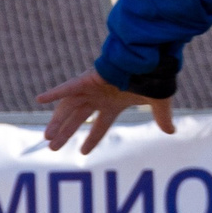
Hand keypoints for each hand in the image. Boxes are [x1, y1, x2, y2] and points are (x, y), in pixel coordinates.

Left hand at [35, 70, 174, 154]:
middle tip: (52, 148)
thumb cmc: (155, 77)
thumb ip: (162, 118)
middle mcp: (99, 97)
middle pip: (78, 118)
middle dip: (65, 133)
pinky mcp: (88, 79)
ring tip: (47, 137)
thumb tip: (171, 131)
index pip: (100, 125)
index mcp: (113, 103)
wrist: (152, 60)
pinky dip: (54, 92)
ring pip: (69, 107)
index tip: (82, 153)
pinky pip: (67, 87)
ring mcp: (91, 88)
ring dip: (57, 121)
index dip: (91, 139)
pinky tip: (40, 99)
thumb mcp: (159, 103)